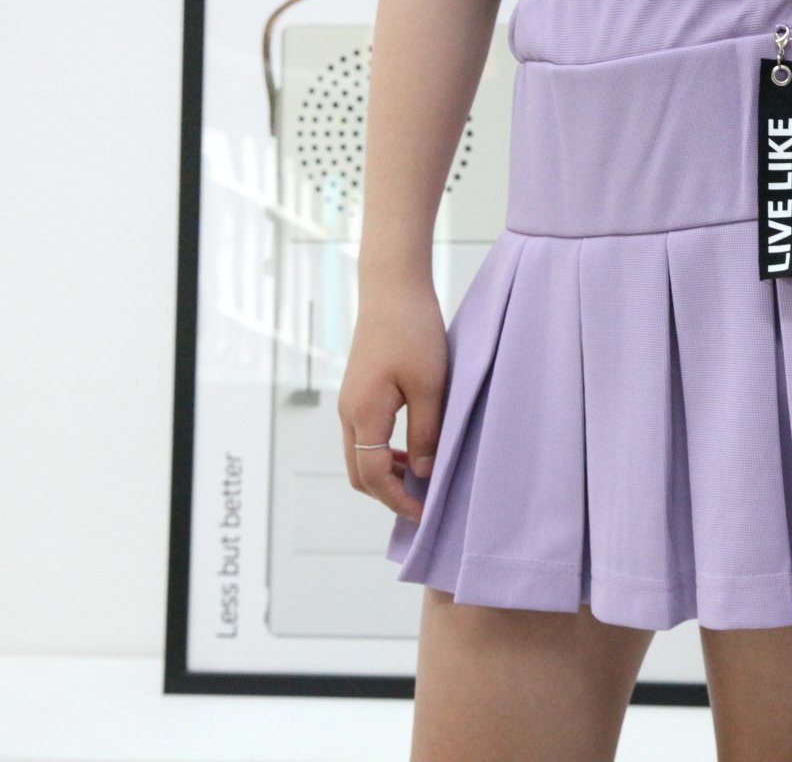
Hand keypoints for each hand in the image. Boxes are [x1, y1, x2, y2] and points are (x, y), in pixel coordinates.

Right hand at [337, 279, 448, 521]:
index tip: (425, 515)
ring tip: (423, 482)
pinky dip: (385, 453)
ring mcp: (350, 402)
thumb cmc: (413, 332)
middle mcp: (349, 413)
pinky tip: (414, 451)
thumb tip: (424, 473)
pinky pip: (366, 436)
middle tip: (423, 505)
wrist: (392, 289)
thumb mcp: (430, 385)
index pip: (373, 476)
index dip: (398, 500)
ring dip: (387, 474)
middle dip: (388, 494)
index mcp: (363, 415)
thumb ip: (426, 432)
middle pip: (359, 473)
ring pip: (360, 455)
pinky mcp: (359, 392)